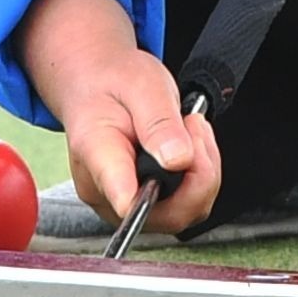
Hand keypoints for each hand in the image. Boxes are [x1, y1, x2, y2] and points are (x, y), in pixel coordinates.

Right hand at [16, 0, 222, 237]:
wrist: (96, 85)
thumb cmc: (112, 83)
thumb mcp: (141, 85)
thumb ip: (159, 122)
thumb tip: (179, 160)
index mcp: (97, 153)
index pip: (123, 197)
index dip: (156, 199)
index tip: (181, 169)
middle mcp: (103, 190)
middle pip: (165, 214)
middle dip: (199, 175)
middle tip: (194, 128)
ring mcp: (119, 202)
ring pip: (180, 213)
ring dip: (201, 174)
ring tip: (190, 131)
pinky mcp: (138, 204)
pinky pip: (181, 207)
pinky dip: (197, 179)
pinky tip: (189, 148)